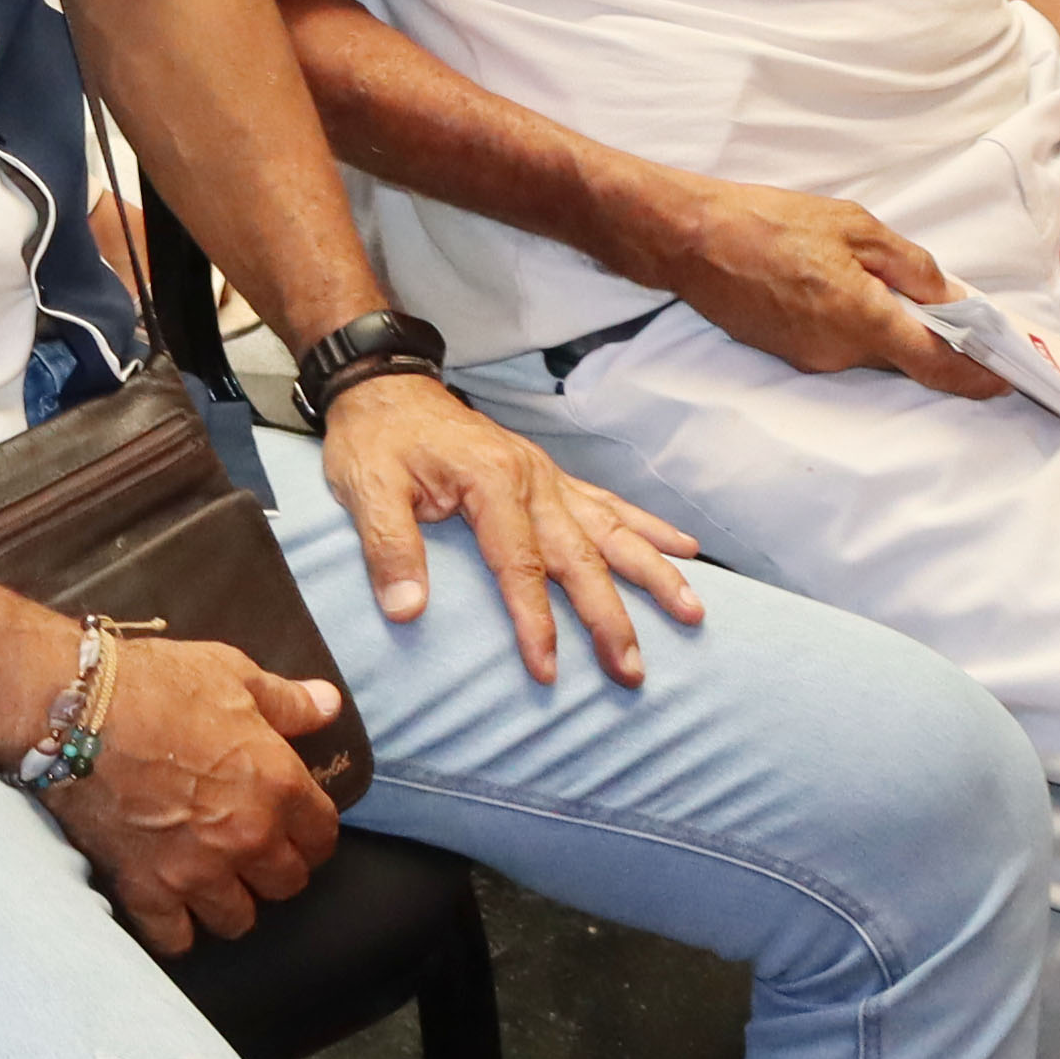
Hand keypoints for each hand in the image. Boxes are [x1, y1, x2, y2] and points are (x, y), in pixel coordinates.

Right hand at [45, 632, 345, 953]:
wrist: (73, 709)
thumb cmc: (154, 683)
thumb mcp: (231, 674)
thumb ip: (288, 701)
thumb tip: (330, 704)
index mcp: (278, 784)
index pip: (322, 837)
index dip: (309, 833)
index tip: (292, 827)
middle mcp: (247, 837)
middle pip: (286, 884)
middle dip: (271, 868)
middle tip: (247, 850)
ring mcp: (196, 870)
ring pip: (237, 919)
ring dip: (227, 901)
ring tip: (209, 880)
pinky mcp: (146, 889)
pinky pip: (176, 939)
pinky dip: (174, 928)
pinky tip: (169, 906)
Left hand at [313, 372, 703, 685]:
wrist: (384, 386)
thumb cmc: (375, 439)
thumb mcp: (365, 488)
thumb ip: (388, 548)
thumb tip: (407, 612)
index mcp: (490, 482)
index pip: (520, 565)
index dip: (535, 622)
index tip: (548, 672)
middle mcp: (531, 478)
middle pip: (581, 556)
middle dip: (611, 617)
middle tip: (633, 671)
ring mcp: (546, 476)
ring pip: (611, 529)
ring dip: (653, 573)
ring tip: (693, 611)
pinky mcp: (548, 475)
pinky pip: (607, 503)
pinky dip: (647, 526)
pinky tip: (686, 547)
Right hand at [658, 174, 1000, 395]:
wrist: (688, 239)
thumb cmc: (769, 223)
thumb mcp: (854, 226)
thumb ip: (911, 266)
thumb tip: (953, 298)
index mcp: (866, 321)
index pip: (939, 366)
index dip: (979, 376)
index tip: (1007, 377)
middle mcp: (841, 353)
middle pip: (905, 358)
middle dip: (928, 337)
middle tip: (946, 305)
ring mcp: (810, 359)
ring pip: (869, 348)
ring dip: (883, 323)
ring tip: (866, 275)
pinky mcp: (785, 352)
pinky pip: (836, 343)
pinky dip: (849, 322)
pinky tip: (829, 283)